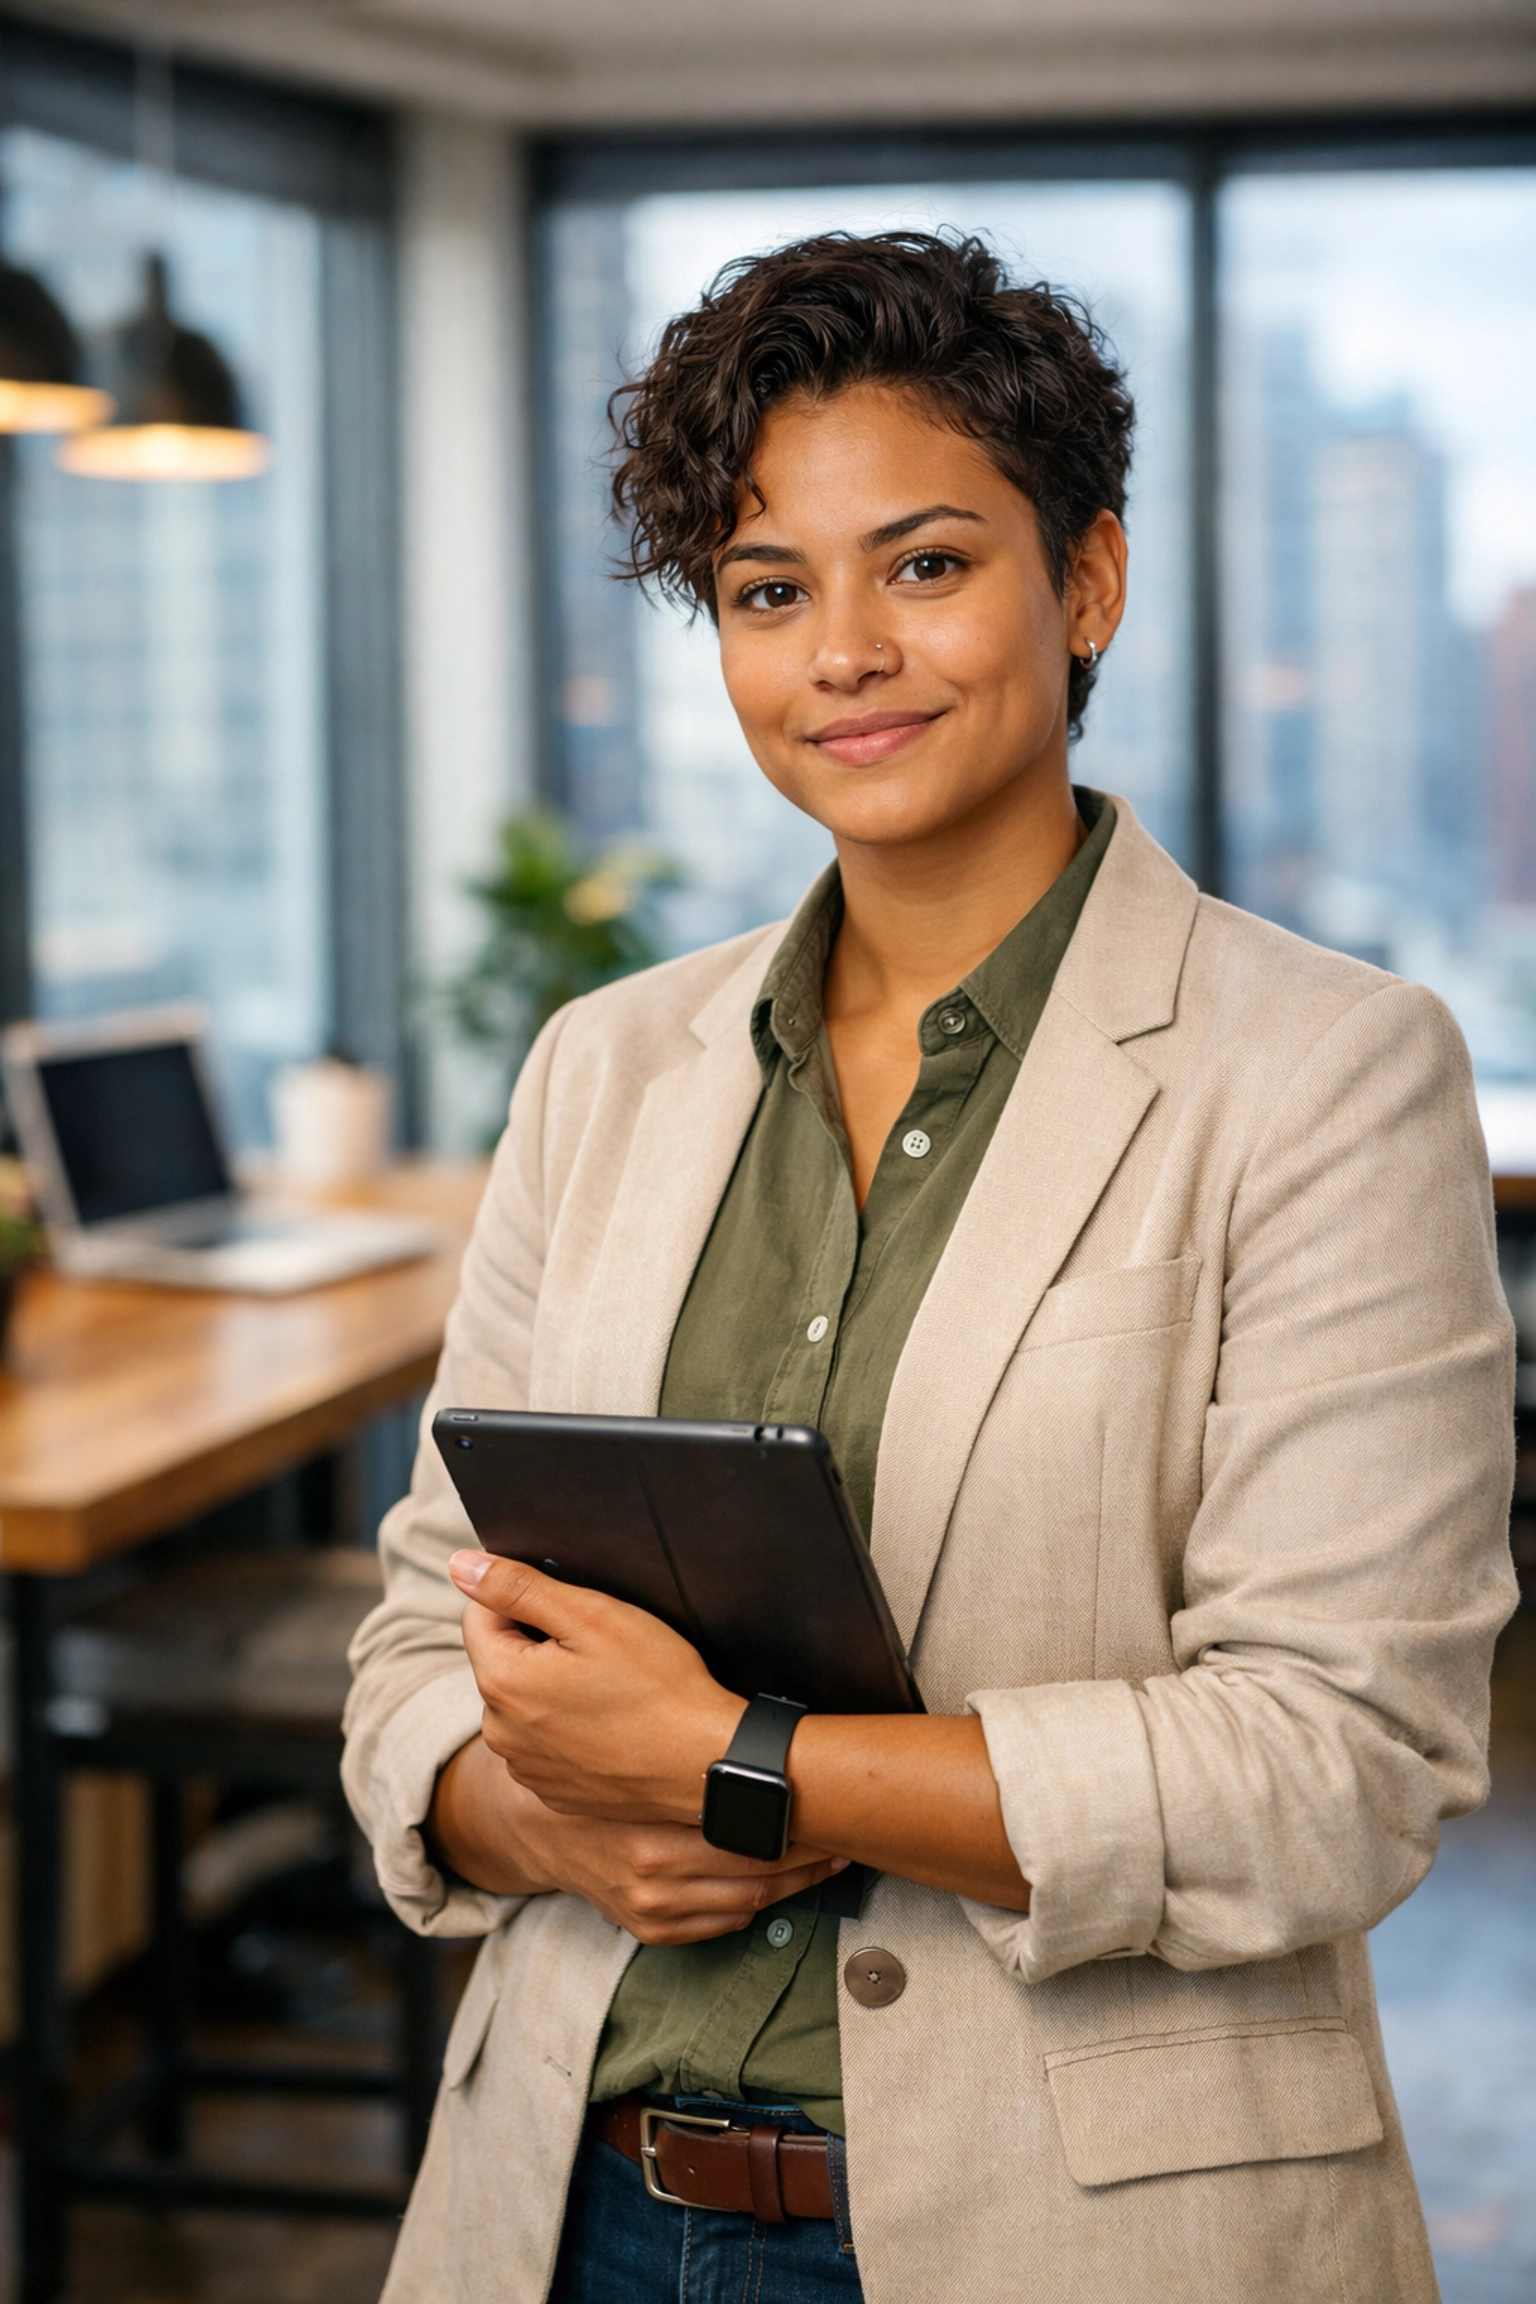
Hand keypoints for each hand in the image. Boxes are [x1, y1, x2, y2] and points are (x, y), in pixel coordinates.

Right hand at [431, 1734, 847, 1943]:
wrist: (540, 1824)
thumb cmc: (598, 1768)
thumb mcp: (632, 1734)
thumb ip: (688, 1739)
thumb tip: (759, 1725)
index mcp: (648, 1823)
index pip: (745, 1828)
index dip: (797, 1820)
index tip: (832, 1807)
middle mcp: (650, 1873)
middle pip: (755, 1869)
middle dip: (808, 1853)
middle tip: (848, 1835)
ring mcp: (650, 1907)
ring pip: (747, 1902)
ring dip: (794, 1883)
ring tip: (829, 1857)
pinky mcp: (650, 1928)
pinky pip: (722, 1924)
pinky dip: (757, 1904)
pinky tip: (782, 1882)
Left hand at [448, 1550, 748, 1826]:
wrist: (704, 1762)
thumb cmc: (657, 1685)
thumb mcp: (591, 1616)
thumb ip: (518, 1586)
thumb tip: (461, 1565)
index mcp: (501, 1682)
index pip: (480, 1615)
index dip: (525, 1601)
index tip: (572, 1612)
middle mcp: (500, 1732)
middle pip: (503, 1660)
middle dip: (539, 1645)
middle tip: (599, 1650)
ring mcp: (526, 1767)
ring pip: (523, 1702)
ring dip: (551, 1686)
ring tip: (608, 1688)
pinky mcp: (552, 1790)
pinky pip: (544, 1742)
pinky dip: (568, 1726)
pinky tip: (610, 1722)